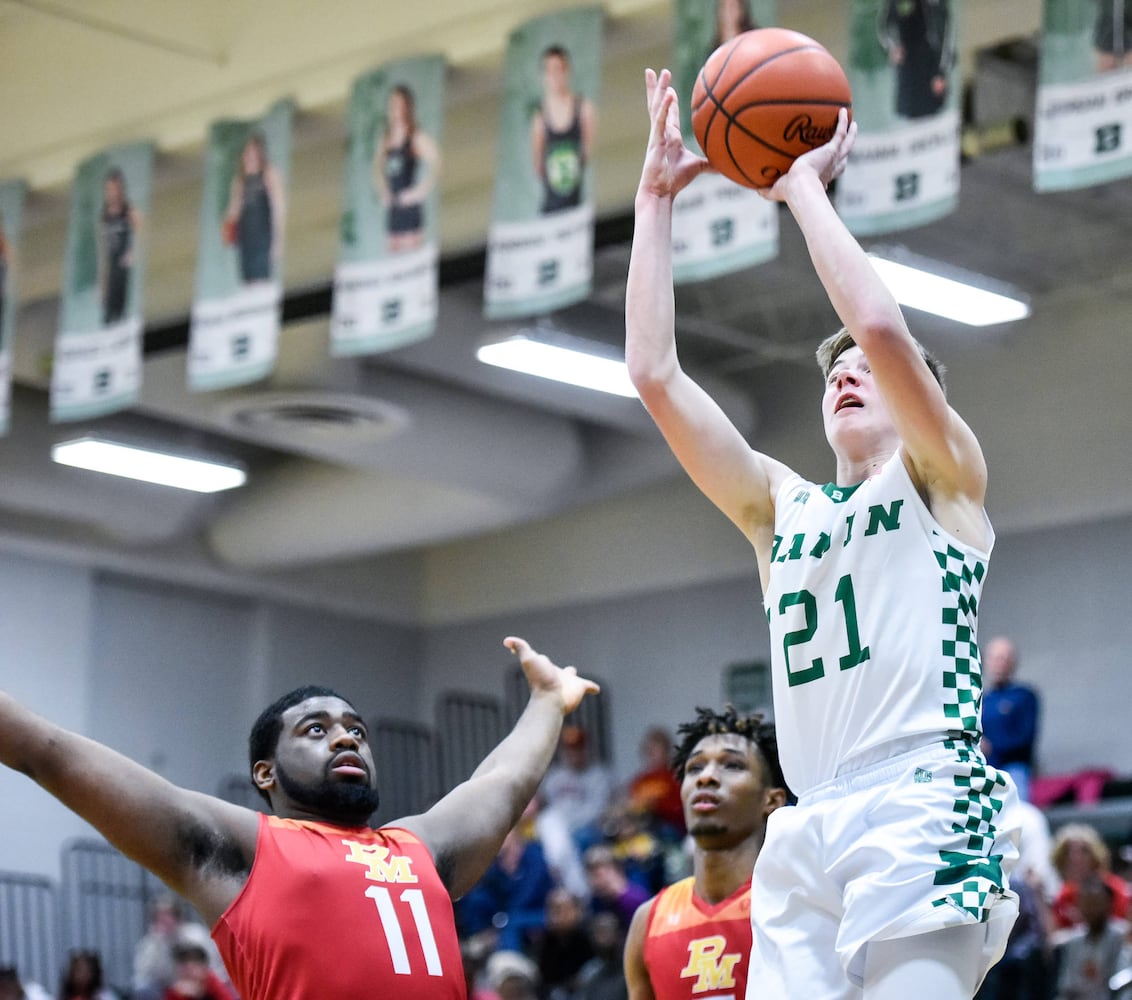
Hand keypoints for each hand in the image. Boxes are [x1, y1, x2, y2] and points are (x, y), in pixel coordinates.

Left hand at [504, 636, 599, 714]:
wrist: (551, 698)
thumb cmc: (539, 679)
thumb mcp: (529, 659)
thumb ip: (521, 648)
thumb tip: (506, 641)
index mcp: (546, 668)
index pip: (543, 660)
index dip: (539, 657)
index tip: (534, 654)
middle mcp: (557, 676)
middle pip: (560, 671)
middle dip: (561, 671)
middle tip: (565, 670)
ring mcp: (569, 683)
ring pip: (574, 679)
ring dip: (576, 679)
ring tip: (580, 681)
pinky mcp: (581, 688)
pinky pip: (589, 686)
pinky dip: (593, 687)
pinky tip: (597, 690)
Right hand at [638, 68, 710, 199]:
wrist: (662, 192)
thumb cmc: (675, 181)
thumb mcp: (698, 168)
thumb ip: (711, 164)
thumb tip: (727, 166)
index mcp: (670, 136)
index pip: (669, 114)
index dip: (669, 101)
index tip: (670, 88)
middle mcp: (662, 132)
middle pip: (658, 105)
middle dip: (658, 88)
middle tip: (658, 71)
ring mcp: (657, 135)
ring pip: (657, 107)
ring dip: (659, 89)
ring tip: (661, 72)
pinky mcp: (656, 140)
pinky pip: (660, 120)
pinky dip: (665, 107)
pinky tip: (669, 94)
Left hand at [760, 107, 854, 202]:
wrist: (798, 185)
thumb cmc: (787, 192)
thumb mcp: (774, 191)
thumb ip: (765, 189)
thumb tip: (754, 188)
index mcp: (819, 178)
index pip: (828, 174)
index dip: (830, 172)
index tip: (829, 170)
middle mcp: (828, 168)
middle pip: (842, 159)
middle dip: (844, 152)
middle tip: (846, 142)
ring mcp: (832, 158)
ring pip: (847, 144)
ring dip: (851, 134)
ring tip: (853, 124)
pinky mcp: (831, 150)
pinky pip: (840, 133)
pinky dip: (843, 122)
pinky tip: (843, 111)